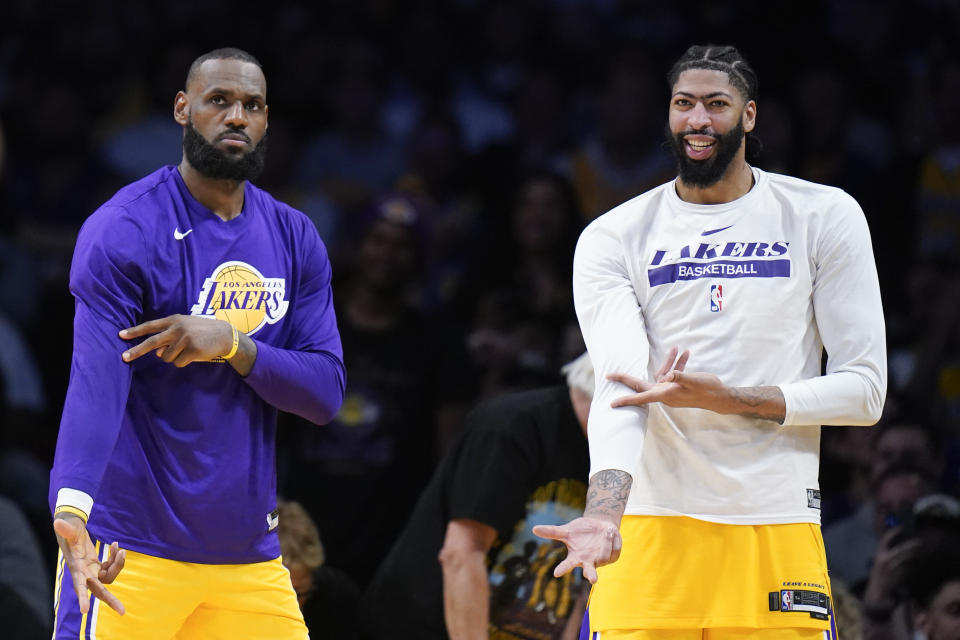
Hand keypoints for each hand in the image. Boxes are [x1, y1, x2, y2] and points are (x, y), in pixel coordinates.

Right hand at [53, 514, 125, 614]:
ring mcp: (92, 570)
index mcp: (76, 568)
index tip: (85, 610)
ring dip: (118, 565)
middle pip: (98, 591)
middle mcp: (84, 573)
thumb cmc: (68, 530)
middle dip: (110, 600)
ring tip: (120, 549)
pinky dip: (116, 558)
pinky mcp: (97, 566)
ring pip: (109, 577)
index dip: (82, 597)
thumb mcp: (68, 528)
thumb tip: (57, 522)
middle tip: (122, 612)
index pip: (79, 585)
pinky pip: (111, 566)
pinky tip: (116, 545)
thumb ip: (65, 529)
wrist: (71, 529)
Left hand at [120, 314, 232, 366]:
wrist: (225, 335)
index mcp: (174, 320)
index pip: (150, 326)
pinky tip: (193, 355)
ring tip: (186, 351)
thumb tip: (157, 353)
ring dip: (174, 358)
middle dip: (136, 350)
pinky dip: (183, 362)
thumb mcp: (186, 327)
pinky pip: (178, 363)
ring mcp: (185, 339)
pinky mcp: (192, 350)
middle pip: (152, 342)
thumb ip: (169, 336)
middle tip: (124, 357)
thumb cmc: (203, 331)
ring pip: (166, 357)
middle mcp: (177, 328)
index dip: (135, 331)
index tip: (121, 335)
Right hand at [532, 517, 621, 583]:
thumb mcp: (567, 530)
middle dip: (591, 575)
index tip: (556, 573)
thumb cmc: (581, 530)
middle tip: (593, 579)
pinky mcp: (612, 558)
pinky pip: (614, 549)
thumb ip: (552, 532)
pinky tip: (610, 534)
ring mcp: (601, 561)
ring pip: (604, 555)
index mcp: (576, 557)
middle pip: (590, 572)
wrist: (600, 525)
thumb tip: (533, 528)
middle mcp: (588, 562)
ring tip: (605, 531)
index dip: (562, 569)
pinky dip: (612, 539)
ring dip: (605, 542)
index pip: (567, 565)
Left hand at [607, 346, 725, 410]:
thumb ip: (681, 376)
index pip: (641, 396)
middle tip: (610, 375)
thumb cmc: (708, 390)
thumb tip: (668, 375)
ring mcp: (671, 391)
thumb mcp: (694, 380)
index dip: (627, 399)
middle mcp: (665, 394)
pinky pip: (672, 374)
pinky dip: (677, 364)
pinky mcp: (678, 387)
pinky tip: (685, 354)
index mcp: (666, 394)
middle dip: (628, 378)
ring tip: (678, 349)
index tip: (612, 403)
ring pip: (662, 374)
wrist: (721, 397)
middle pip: (643, 384)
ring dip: (668, 361)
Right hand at [863, 526, 922, 608]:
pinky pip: (909, 569)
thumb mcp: (878, 562)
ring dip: (915, 555)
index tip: (901, 528)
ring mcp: (892, 568)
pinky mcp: (898, 576)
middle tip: (920, 542)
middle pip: (901, 549)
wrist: (876, 593)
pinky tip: (917, 564)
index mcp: (878, 555)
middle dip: (911, 545)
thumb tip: (898, 545)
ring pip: (907, 559)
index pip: (885, 540)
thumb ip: (886, 553)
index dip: (893, 532)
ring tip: (920, 552)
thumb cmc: (878, 576)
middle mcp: (884, 560)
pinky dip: (913, 566)